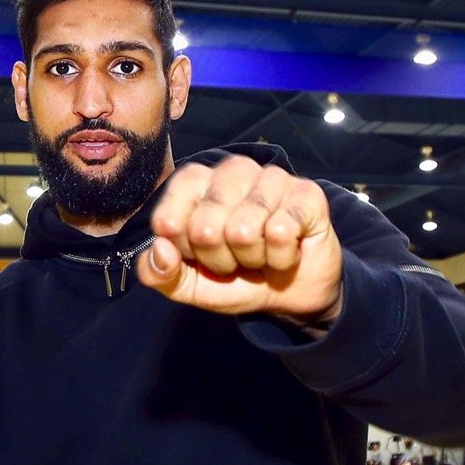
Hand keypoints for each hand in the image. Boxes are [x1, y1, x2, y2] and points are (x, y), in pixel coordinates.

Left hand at [136, 156, 342, 328]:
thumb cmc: (236, 278)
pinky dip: (281, 258)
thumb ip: (158, 273)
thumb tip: (161, 249)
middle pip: (204, 229)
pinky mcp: (306, 193)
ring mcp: (271, 177)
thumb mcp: (188, 285)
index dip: (184, 252)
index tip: (201, 255)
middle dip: (219, 261)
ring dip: (252, 259)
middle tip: (237, 258)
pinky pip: (280, 234)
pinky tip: (287, 251)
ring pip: (243, 231)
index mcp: (194, 182)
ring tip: (261, 253)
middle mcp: (232, 170)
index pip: (168, 220)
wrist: (291, 294)